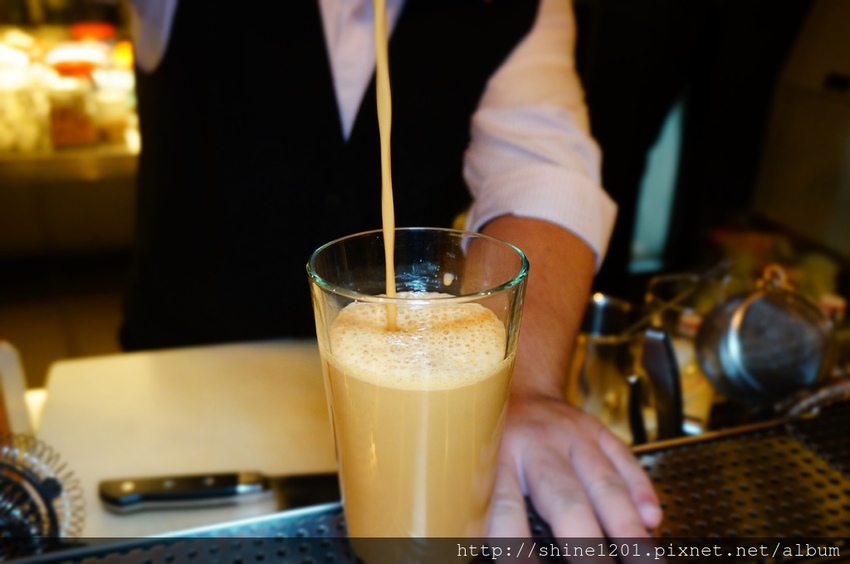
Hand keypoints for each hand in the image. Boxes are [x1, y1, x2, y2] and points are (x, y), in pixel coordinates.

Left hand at [488, 392, 662, 538]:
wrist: (517, 385)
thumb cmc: (495, 436)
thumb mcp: (479, 466)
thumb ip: (490, 505)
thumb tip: (487, 547)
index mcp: (497, 457)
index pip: (505, 509)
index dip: (516, 545)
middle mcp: (537, 444)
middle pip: (564, 498)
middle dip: (584, 542)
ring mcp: (573, 435)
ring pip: (604, 483)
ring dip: (625, 525)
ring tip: (641, 557)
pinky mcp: (598, 430)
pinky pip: (625, 460)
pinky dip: (641, 491)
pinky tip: (653, 520)